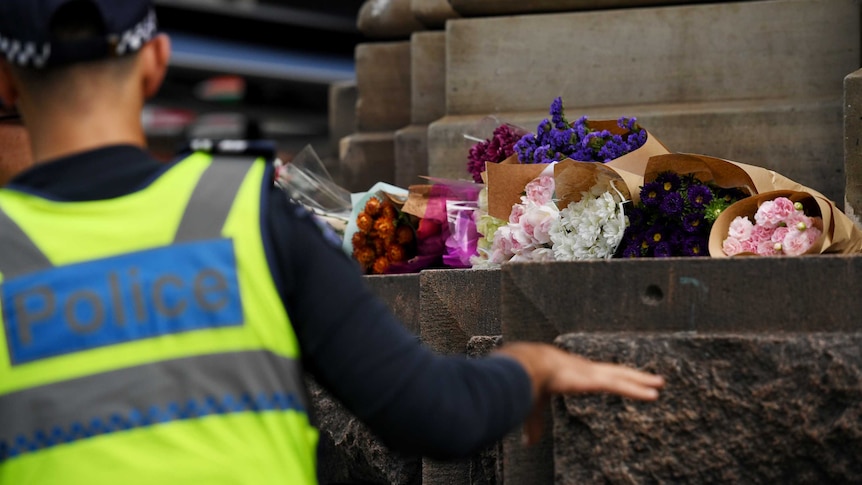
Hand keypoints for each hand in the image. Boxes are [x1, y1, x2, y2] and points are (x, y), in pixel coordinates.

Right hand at [494, 342, 664, 444]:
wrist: (526, 366)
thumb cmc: (527, 380)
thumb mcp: (534, 407)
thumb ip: (536, 425)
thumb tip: (530, 442)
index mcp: (572, 374)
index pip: (597, 376)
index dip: (609, 376)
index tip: (620, 377)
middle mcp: (586, 370)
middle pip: (615, 372)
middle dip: (633, 375)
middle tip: (652, 379)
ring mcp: (593, 373)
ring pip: (623, 377)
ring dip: (642, 380)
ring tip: (660, 383)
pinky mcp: (596, 380)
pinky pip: (622, 385)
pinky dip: (639, 390)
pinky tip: (654, 393)